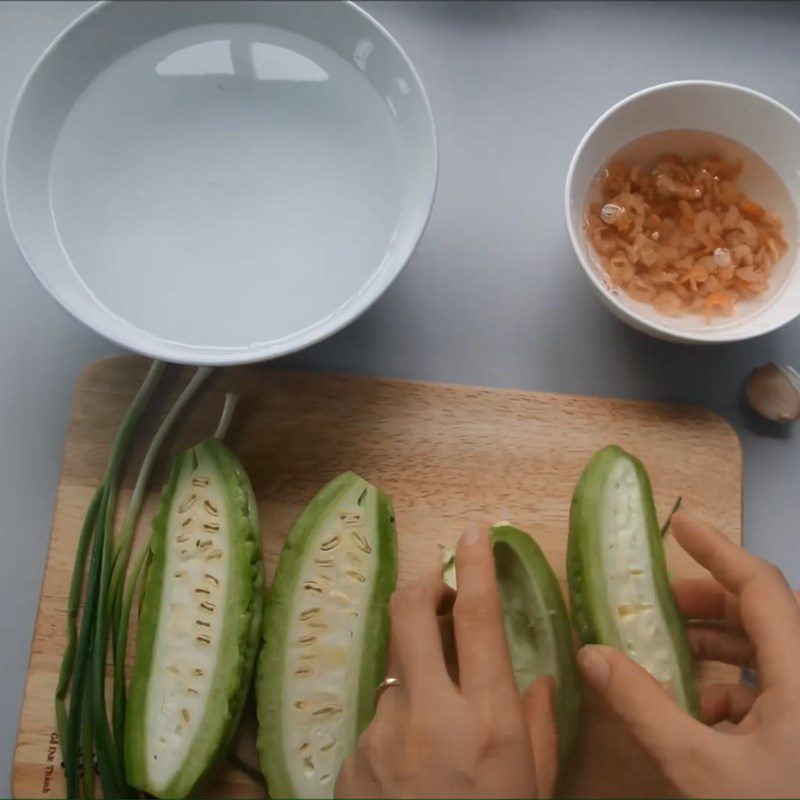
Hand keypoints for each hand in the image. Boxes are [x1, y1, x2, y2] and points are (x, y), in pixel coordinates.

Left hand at [336, 524, 558, 798]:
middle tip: (437, 588)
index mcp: (487, 720)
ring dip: (416, 678)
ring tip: (436, 728)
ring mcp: (381, 733)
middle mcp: (429, 713)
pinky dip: (398, 730)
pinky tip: (411, 773)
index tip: (474, 530)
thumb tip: (539, 681)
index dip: (475, 564)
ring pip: (395, 671)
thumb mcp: (533, 791)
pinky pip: (378, 722)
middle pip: (408, 611)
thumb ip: (539, 731)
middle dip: (422, 585)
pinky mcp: (349, 757)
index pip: (477, 617)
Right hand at [577, 510, 799, 797]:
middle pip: (764, 613)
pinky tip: (703, 711)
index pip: (760, 586)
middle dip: (708, 603)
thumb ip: (644, 708)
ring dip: (719, 644)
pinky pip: (777, 685)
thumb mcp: (701, 769)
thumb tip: (590, 655)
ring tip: (673, 653)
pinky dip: (736, 684)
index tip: (678, 526)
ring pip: (770, 649)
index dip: (717, 549)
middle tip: (660, 604)